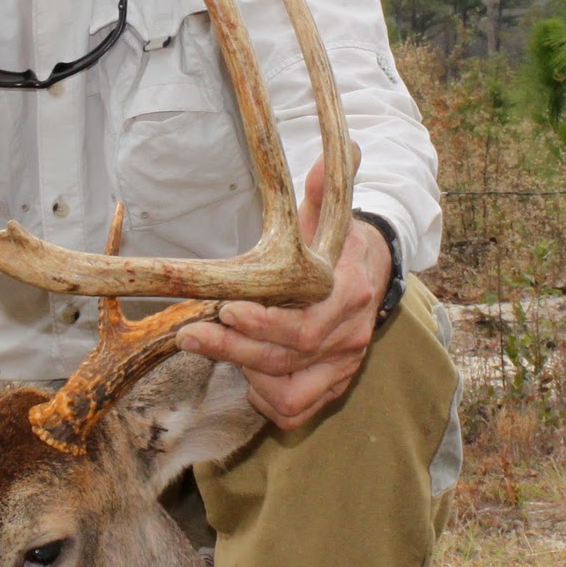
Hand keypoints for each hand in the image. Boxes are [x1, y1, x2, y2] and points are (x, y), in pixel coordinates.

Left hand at [176, 153, 390, 430]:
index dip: (263, 326)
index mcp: (350, 296)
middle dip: (233, 350)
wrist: (376, 273)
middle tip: (189, 334)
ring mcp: (343, 366)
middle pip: (287, 360)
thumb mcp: (332, 215)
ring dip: (247, 378)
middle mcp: (350, 337)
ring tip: (214, 351)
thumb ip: (325, 190)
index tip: (225, 310)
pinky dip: (265, 399)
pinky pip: (295, 411)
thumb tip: (333, 156)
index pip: (305, 326)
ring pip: (289, 394)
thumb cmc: (339, 244)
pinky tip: (244, 375)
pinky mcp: (333, 386)